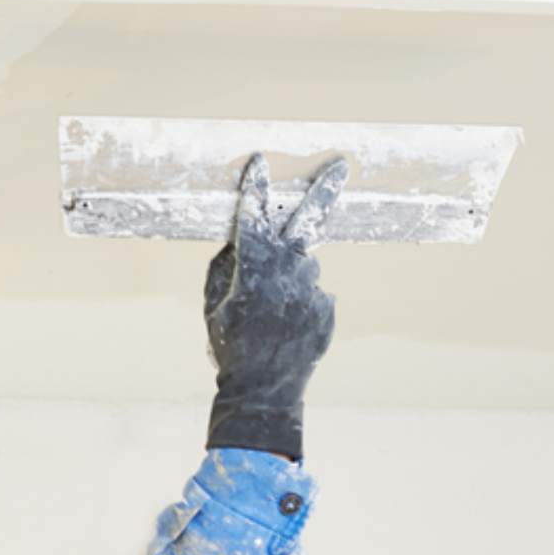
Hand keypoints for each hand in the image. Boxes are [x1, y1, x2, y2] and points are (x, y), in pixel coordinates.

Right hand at [202, 154, 342, 460]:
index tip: (259, 162)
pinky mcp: (327, 307)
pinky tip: (282, 327)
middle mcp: (289, 271)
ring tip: (269, 310)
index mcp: (254, 267)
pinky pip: (311, 295)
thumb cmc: (229, 347)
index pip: (253, 216)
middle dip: (324, 189)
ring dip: (288, 276)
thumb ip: (224, 266)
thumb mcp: (212, 304)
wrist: (263, 391)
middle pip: (308, 220)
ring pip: (302, 266)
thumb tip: (239, 241)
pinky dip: (296, 303)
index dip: (254, 188)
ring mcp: (313, 289)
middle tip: (342, 164)